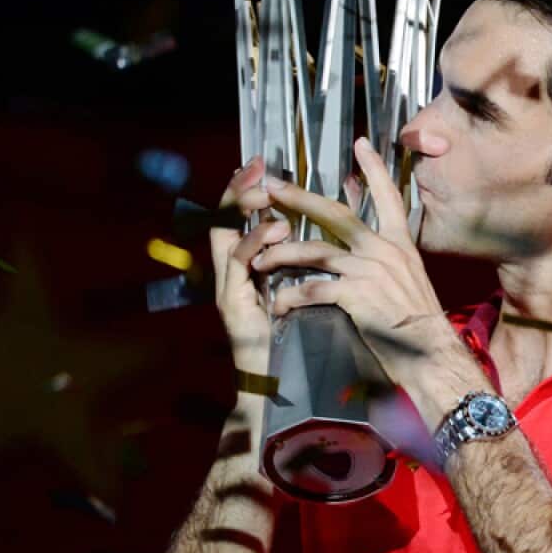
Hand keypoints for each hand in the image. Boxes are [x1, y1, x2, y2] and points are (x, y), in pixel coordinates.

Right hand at [209, 157, 290, 374]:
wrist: (285, 389)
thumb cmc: (301, 342)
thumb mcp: (305, 291)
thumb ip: (308, 261)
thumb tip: (331, 227)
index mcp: (250, 273)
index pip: (239, 221)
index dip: (243, 191)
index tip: (258, 163)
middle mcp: (233, 279)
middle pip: (220, 223)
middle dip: (235, 192)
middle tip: (254, 168)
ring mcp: (229, 293)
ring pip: (226, 240)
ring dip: (246, 215)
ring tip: (269, 199)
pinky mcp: (234, 308)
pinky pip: (238, 266)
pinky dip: (254, 244)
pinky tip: (276, 232)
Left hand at [239, 137, 452, 388]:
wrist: (431, 354)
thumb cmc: (420, 325)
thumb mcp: (410, 280)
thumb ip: (391, 257)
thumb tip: (372, 239)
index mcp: (401, 244)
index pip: (389, 197)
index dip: (375, 170)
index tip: (360, 144)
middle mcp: (385, 250)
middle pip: (336, 214)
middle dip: (300, 198)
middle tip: (271, 187)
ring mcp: (370, 270)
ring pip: (315, 251)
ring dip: (282, 254)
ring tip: (257, 259)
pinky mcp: (357, 295)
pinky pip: (313, 288)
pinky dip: (291, 296)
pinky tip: (277, 304)